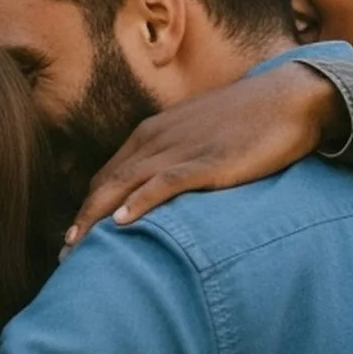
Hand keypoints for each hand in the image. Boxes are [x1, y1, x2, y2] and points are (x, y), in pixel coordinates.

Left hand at [66, 62, 348, 245]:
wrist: (289, 97)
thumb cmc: (247, 120)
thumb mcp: (198, 136)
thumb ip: (174, 159)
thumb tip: (157, 191)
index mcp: (151, 133)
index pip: (105, 176)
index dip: (86, 208)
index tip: (72, 239)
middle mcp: (156, 140)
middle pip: (105, 185)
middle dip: (82, 220)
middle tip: (63, 256)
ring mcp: (180, 150)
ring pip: (124, 186)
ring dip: (97, 219)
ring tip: (78, 250)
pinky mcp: (207, 162)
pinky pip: (165, 183)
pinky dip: (140, 202)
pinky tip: (123, 224)